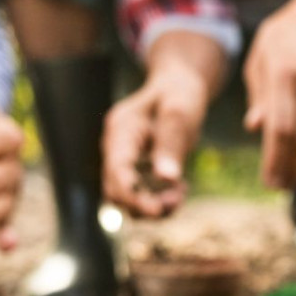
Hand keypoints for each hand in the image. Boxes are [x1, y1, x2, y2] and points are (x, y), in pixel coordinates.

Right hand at [102, 33, 224, 218]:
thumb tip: (167, 179)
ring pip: (127, 197)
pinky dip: (158, 198)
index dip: (133, 195)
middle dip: (144, 204)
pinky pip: (140, 193)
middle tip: (177, 201)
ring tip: (180, 195)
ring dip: (152, 204)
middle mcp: (115, 147)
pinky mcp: (134, 168)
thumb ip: (172, 144)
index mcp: (121, 130)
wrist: (178, 85)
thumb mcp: (180, 113)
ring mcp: (123, 159)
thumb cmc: (179, 93)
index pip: (117, 171)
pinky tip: (180, 189)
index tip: (157, 210)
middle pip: (116, 190)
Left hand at [244, 0, 295, 189]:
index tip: (271, 182)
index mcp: (282, 70)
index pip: (281, 126)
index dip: (276, 159)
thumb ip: (259, 96)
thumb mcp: (259, 63)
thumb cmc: (279, 45)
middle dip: (293, 167)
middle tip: (283, 184)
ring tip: (295, 172)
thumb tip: (256, 128)